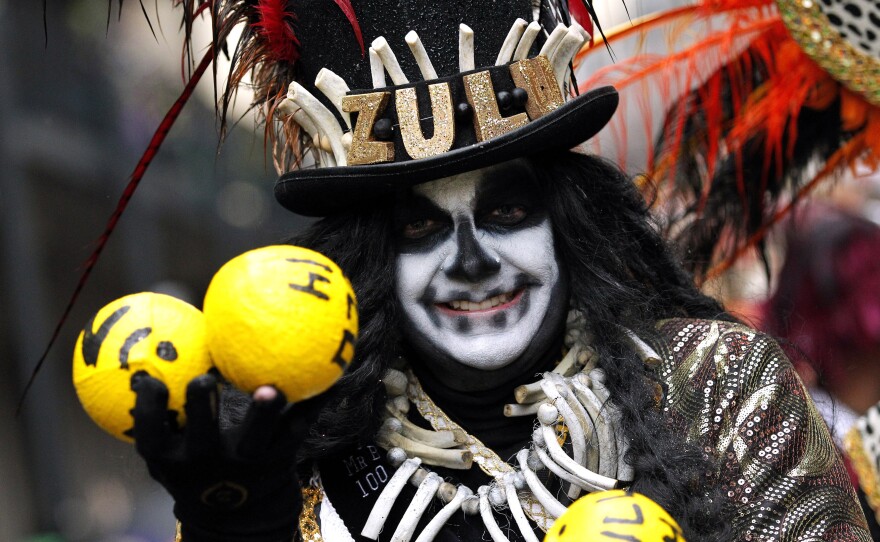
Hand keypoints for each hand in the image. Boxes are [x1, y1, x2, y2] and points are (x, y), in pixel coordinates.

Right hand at [130, 372, 317, 541]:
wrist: (238, 513)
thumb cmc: (195, 465)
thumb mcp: (168, 450)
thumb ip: (159, 412)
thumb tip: (145, 355)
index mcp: (174, 459)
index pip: (151, 437)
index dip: (148, 411)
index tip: (149, 381)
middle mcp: (209, 464)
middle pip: (203, 439)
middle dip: (202, 411)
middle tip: (203, 381)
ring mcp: (248, 463)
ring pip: (258, 439)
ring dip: (264, 413)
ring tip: (269, 389)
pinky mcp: (282, 456)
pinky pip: (300, 424)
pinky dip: (315, 401)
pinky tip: (330, 378)